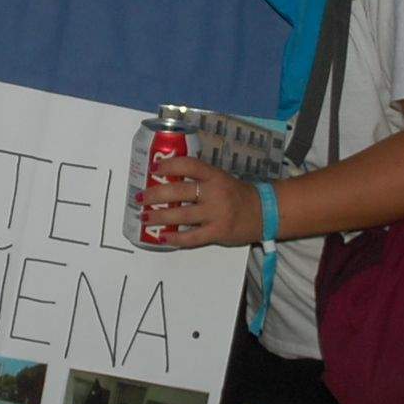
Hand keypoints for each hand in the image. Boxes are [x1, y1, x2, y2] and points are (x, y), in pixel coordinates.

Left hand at [141, 156, 261, 247]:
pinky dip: (175, 238)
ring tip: (145, 217)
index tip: (154, 169)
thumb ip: (199, 178)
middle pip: (179, 191)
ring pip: (181, 215)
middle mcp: (214, 192)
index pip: (189, 165)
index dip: (169, 165)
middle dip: (155, 194)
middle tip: (140, 197)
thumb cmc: (236, 194)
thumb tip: (167, 180)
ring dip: (159, 217)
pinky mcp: (218, 232)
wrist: (263, 213)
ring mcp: (216, 214)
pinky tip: (163, 237)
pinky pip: (191, 237)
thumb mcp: (220, 179)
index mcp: (215, 176)